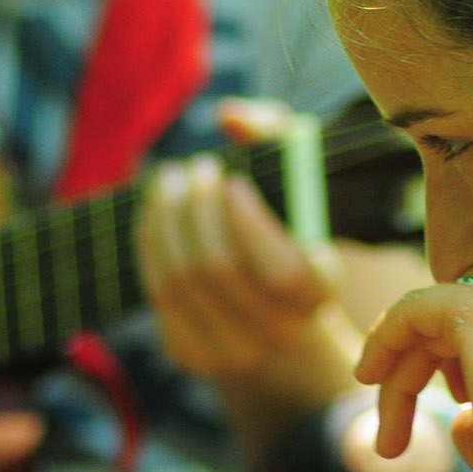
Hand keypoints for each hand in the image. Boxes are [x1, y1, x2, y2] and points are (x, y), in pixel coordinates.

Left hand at [136, 148, 337, 378]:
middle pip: (221, 269)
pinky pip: (158, 293)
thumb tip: (229, 116)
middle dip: (198, 209)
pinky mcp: (192, 355)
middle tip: (196, 168)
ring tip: (170, 180)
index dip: (251, 224)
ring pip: (182, 280)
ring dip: (167, 219)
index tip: (233, 182)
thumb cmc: (290, 227)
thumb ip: (277, 134)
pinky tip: (158, 211)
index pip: (286, 272)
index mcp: (321, 294)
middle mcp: (282, 334)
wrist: (274, 312)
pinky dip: (152, 243)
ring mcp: (234, 354)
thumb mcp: (298, 178)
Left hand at [355, 264, 472, 471]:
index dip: (465, 365)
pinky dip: (386, 337)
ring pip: (437, 323)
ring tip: (387, 445)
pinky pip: (418, 307)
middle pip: (464, 327)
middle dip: (421, 375)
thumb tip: (463, 418)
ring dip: (401, 378)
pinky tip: (368, 375)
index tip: (448, 407)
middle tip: (393, 441)